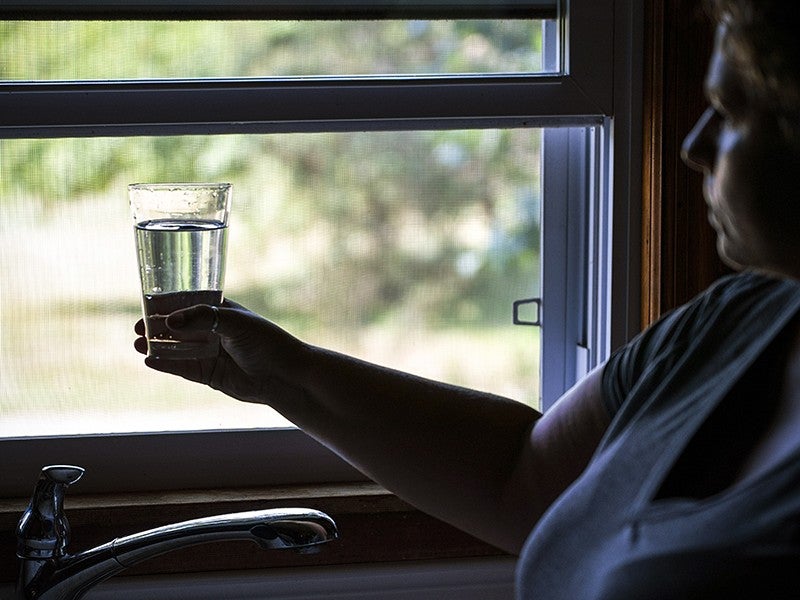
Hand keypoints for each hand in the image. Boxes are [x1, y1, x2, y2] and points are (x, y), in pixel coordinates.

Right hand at [134, 300, 309, 405]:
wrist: (283, 375)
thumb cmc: (265, 341)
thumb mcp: (235, 322)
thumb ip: (203, 318)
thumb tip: (169, 321)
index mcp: (221, 311)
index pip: (187, 304)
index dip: (165, 305)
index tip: (146, 306)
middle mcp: (212, 331)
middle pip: (177, 327)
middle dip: (156, 327)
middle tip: (137, 328)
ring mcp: (209, 353)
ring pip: (176, 348)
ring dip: (156, 345)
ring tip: (137, 344)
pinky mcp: (208, 374)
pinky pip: (181, 368)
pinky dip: (165, 364)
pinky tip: (149, 360)